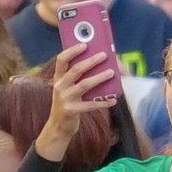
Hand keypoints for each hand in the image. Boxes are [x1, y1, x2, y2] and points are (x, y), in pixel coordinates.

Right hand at [34, 45, 115, 160]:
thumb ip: (76, 78)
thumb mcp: (66, 89)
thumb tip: (96, 63)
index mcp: (58, 79)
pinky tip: (113, 100)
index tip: (85, 44)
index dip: (72, 51)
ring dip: (99, 78)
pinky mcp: (72, 110)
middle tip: (104, 55)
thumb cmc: (68, 103)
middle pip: (76, 70)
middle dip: (91, 61)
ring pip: (84, 85)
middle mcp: (59, 87)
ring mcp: (65, 99)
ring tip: (111, 73)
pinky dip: (103, 102)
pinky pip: (91, 105)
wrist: (58, 127)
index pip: (61, 60)